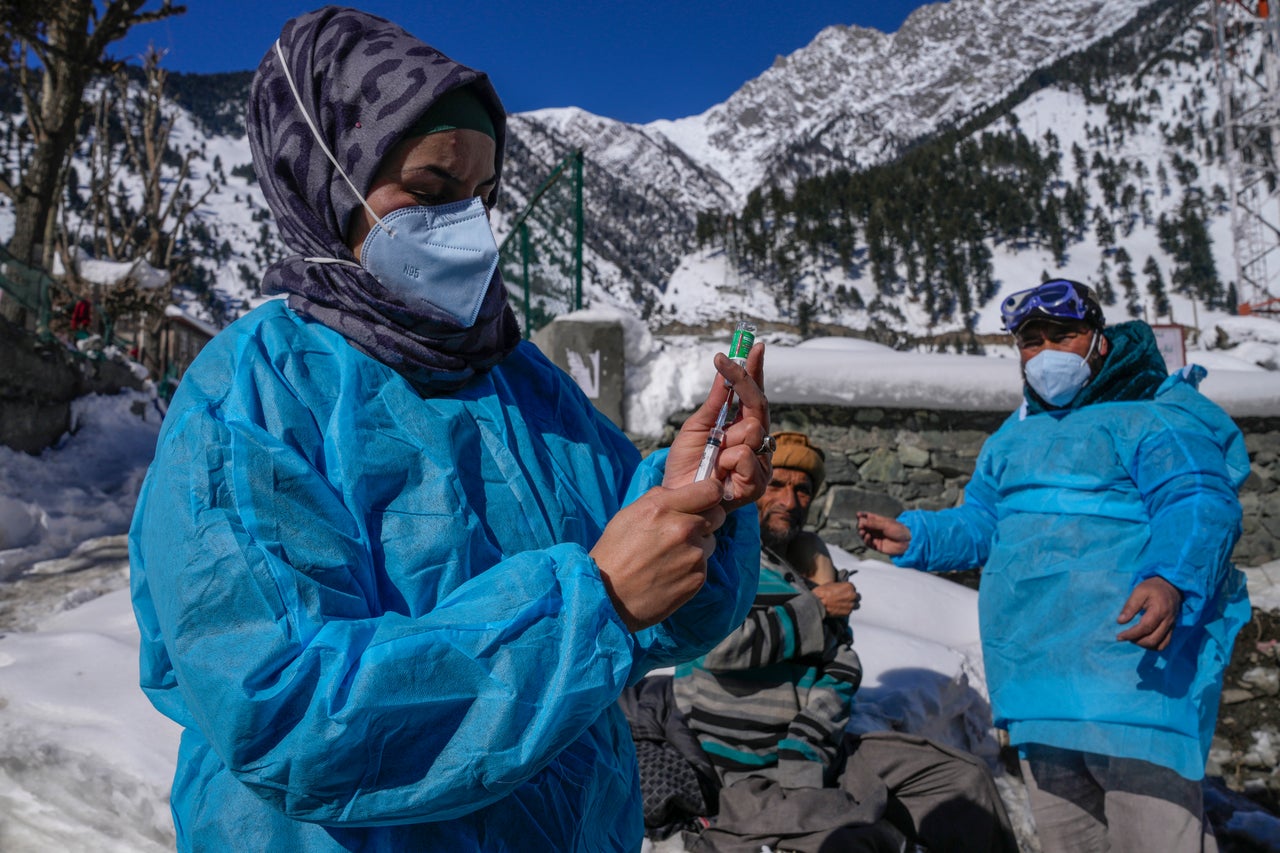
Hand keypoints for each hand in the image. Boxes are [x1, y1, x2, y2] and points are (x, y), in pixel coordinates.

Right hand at [591, 477, 726, 631]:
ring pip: (710, 542)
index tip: (706, 499)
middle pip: (718, 515)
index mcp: (664, 508)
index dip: (711, 493)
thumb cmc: (614, 552)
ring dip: (697, 546)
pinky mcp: (698, 578)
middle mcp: (683, 528)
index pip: (711, 490)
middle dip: (705, 520)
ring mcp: (693, 555)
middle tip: (683, 532)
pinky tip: (669, 574)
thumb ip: (658, 498)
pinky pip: (703, 565)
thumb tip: (680, 492)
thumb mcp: (629, 514)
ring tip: (669, 557)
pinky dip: (691, 568)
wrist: (608, 596)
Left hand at [664, 343, 769, 512]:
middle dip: (741, 383)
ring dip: (727, 439)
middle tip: (724, 364)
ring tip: (713, 456)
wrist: (677, 497)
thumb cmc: (686, 464)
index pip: (753, 394)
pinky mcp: (758, 483)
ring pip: (753, 429)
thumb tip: (725, 370)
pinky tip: (720, 472)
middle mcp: (755, 442)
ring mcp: (759, 462)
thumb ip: (716, 402)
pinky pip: (747, 455)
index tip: (754, 345)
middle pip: (758, 403)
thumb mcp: (697, 426)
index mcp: (741, 427)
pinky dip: (729, 460)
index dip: (754, 370)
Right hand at [812, 581, 859, 617]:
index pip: (853, 588)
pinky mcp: (848, 612)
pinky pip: (850, 611)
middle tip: (844, 599)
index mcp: (849, 586)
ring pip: (856, 605)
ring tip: (844, 605)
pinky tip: (840, 609)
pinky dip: (846, 610)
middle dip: (851, 597)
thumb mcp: (831, 584)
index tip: (843, 593)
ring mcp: (851, 604)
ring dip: (851, 604)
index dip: (848, 590)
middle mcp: (852, 595)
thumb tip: (842, 589)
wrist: (817, 603)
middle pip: (857, 597)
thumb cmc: (822, 593)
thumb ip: (841, 586)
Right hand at [856, 511, 910, 555]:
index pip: (867, 517)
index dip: (862, 516)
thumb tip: (860, 520)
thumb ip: (873, 523)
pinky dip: (866, 540)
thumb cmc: (899, 530)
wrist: (907, 542)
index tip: (858, 515)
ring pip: (864, 535)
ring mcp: (876, 537)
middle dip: (861, 525)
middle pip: (863, 526)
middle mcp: (875, 529)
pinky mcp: (877, 546)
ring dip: (862, 533)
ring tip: (863, 531)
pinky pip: (868, 543)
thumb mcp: (886, 524)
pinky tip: (867, 537)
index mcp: (878, 521)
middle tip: (861, 526)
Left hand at [1116, 576, 1182, 649]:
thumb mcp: (1139, 591)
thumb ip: (1130, 606)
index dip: (1131, 634)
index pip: (1145, 628)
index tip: (1119, 636)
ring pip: (1160, 645)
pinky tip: (1143, 639)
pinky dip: (1153, 645)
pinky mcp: (1172, 628)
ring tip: (1133, 638)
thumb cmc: (1153, 587)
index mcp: (1159, 611)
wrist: (1171, 585)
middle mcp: (1167, 621)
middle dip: (1136, 641)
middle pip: (1153, 640)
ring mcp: (1171, 626)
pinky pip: (1165, 643)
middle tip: (1125, 636)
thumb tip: (1120, 621)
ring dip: (1145, 645)